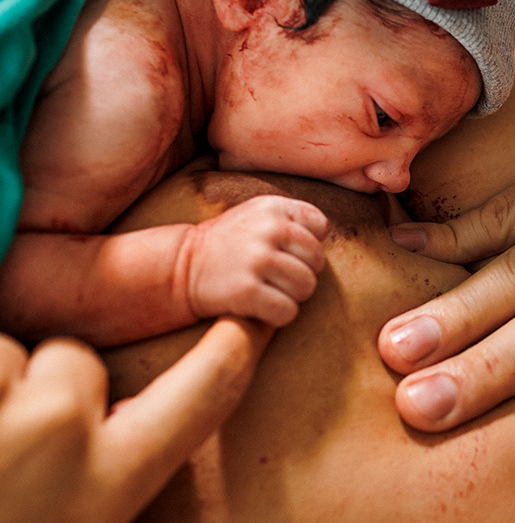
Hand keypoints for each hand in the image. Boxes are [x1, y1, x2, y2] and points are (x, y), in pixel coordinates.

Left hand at [0, 319, 271, 522]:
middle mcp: (64, 435)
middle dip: (38, 384)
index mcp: (109, 484)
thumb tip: (104, 402)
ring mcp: (3, 408)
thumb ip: (101, 466)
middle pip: (73, 360)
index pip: (202, 399)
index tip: (249, 323)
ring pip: (6, 349)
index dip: (233, 353)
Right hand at [181, 195, 327, 326]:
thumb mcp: (257, 215)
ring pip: (307, 287)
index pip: (319, 226)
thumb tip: (326, 238)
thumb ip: (291, 220)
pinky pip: (288, 311)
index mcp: (273, 207)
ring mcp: (257, 260)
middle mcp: (268, 229)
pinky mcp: (247, 291)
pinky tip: (262, 309)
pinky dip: (279, 316)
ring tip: (270, 292)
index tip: (287, 253)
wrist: (180, 266)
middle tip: (279, 278)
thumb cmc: (228, 244)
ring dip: (292, 296)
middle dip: (303, 273)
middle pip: (317, 260)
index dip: (308, 245)